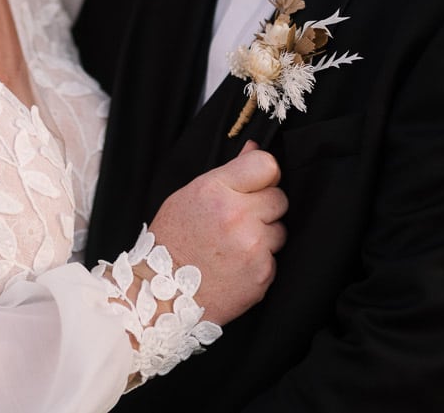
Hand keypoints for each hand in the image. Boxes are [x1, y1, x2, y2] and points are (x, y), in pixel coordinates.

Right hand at [147, 142, 286, 324]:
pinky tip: (235, 266)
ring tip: (234, 246)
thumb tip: (254, 148)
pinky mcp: (262, 274)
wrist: (163, 296)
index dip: (263, 174)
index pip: (266, 165)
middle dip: (265, 207)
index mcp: (215, 190)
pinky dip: (259, 262)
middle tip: (240, 220)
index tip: (256, 184)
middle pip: (279, 198)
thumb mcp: (189, 197)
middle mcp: (237, 216)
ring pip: (280, 230)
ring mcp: (252, 246)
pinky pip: (274, 258)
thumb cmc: (173, 242)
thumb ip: (226, 173)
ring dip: (264, 236)